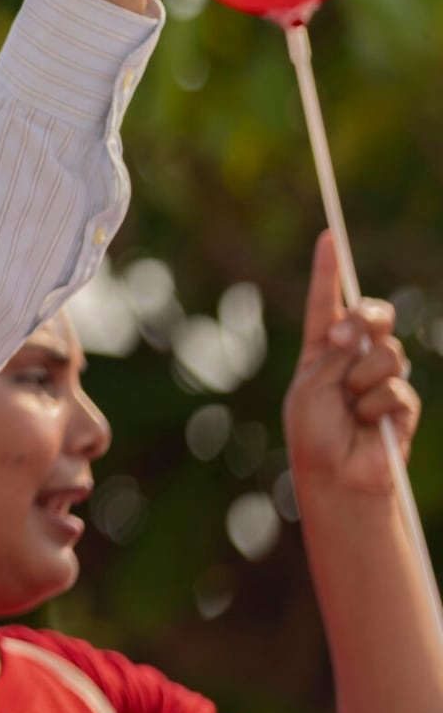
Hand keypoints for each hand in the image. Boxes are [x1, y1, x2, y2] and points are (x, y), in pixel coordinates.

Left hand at [286, 232, 419, 499]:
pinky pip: (395, 389)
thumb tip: (355, 335)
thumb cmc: (312, 432)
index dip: (329, 271)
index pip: (328, 304)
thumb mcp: (310, 388)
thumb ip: (332, 357)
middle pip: (372, 316)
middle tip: (345, 339)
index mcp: (322, 349)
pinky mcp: (402, 402)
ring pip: (388, 353)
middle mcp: (353, 357)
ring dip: (362, 380)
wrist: (336, 475)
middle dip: (365, 318)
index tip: (328, 237)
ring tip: (350, 407)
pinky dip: (376, 406)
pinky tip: (368, 424)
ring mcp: (380, 377)